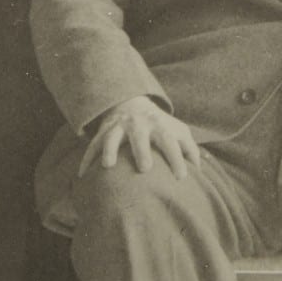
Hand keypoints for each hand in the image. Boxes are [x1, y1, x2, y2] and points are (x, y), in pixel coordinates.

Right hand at [80, 95, 200, 179]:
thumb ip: (190, 149)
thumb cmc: (160, 125)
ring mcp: (119, 127)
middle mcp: (138, 125)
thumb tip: (199, 171)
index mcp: (159, 126)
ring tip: (108, 165)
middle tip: (145, 169)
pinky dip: (86, 159)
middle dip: (142, 150)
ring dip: (110, 149)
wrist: (131, 103)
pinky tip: (82, 175)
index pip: (171, 142)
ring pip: (112, 136)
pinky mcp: (103, 132)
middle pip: (140, 136)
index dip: (177, 158)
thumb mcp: (178, 131)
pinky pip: (92, 146)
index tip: (182, 177)